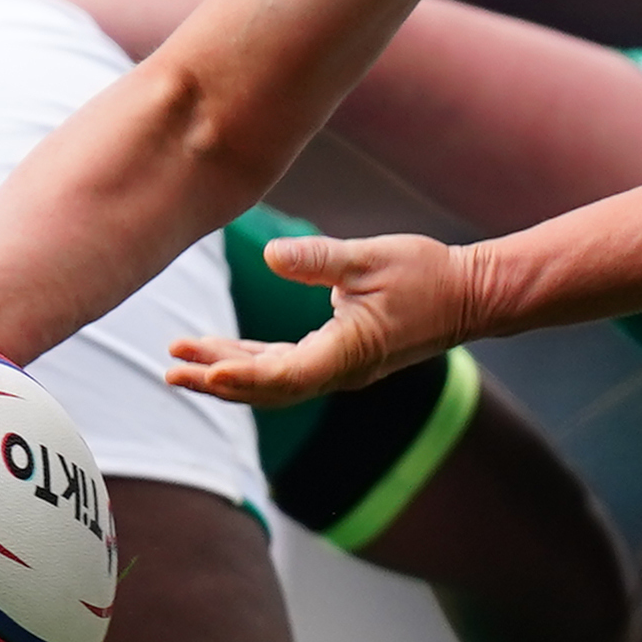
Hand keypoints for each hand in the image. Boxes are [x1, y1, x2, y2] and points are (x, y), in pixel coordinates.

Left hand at [169, 227, 489, 406]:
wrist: (471, 297)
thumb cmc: (427, 275)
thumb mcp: (371, 259)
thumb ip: (320, 259)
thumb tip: (272, 254)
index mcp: (345, 353)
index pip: (282, 374)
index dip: (240, 374)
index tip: (203, 368)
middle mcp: (338, 371)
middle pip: (266, 387)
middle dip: (216, 379)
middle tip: (170, 370)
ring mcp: (339, 369)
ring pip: (272, 380)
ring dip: (228, 370)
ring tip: (183, 362)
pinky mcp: (341, 358)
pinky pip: (286, 368)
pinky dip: (252, 361)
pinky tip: (224, 352)